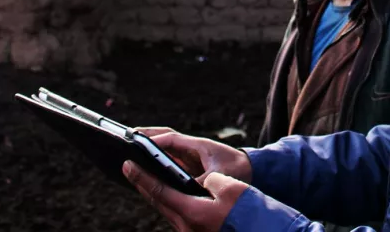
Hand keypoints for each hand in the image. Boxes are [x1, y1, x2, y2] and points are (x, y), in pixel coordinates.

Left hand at [123, 160, 246, 231]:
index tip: (128, 165)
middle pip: (158, 202)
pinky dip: (167, 200)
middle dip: (142, 184)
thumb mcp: (231, 188)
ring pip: (165, 209)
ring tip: (144, 178)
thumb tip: (202, 180)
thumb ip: (211, 180)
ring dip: (154, 193)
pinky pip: (175, 213)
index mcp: (192, 213)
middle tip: (129, 168)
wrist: (260, 231)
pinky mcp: (196, 231)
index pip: (160, 191)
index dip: (142, 177)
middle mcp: (186, 226)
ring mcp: (190, 231)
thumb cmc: (247, 211)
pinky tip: (166, 193)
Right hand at [134, 127, 252, 183]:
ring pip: (166, 148)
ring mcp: (190, 154)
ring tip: (129, 148)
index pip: (171, 139)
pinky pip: (170, 159)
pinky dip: (157, 159)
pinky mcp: (191, 163)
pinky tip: (145, 165)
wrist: (251, 169)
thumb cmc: (236, 169)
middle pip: (165, 139)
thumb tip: (186, 188)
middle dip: (146, 137)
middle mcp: (192, 147)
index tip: (136, 142)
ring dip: (150, 146)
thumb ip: (201, 180)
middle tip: (125, 137)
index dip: (153, 141)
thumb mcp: (218, 176)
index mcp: (197, 145)